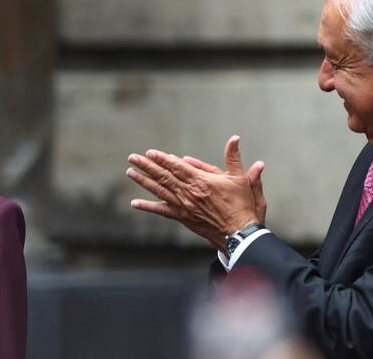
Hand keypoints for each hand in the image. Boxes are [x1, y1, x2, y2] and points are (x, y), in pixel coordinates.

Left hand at [126, 135, 266, 250]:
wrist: (240, 234)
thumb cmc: (242, 205)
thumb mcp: (241, 178)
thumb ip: (234, 157)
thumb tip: (235, 138)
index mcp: (201, 181)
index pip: (177, 167)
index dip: (162, 159)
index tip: (149, 153)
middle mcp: (189, 193)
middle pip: (164, 176)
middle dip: (146, 166)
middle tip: (132, 158)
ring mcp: (184, 206)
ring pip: (160, 191)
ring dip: (144, 181)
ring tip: (130, 172)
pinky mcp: (183, 217)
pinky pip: (162, 211)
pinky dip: (148, 206)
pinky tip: (135, 203)